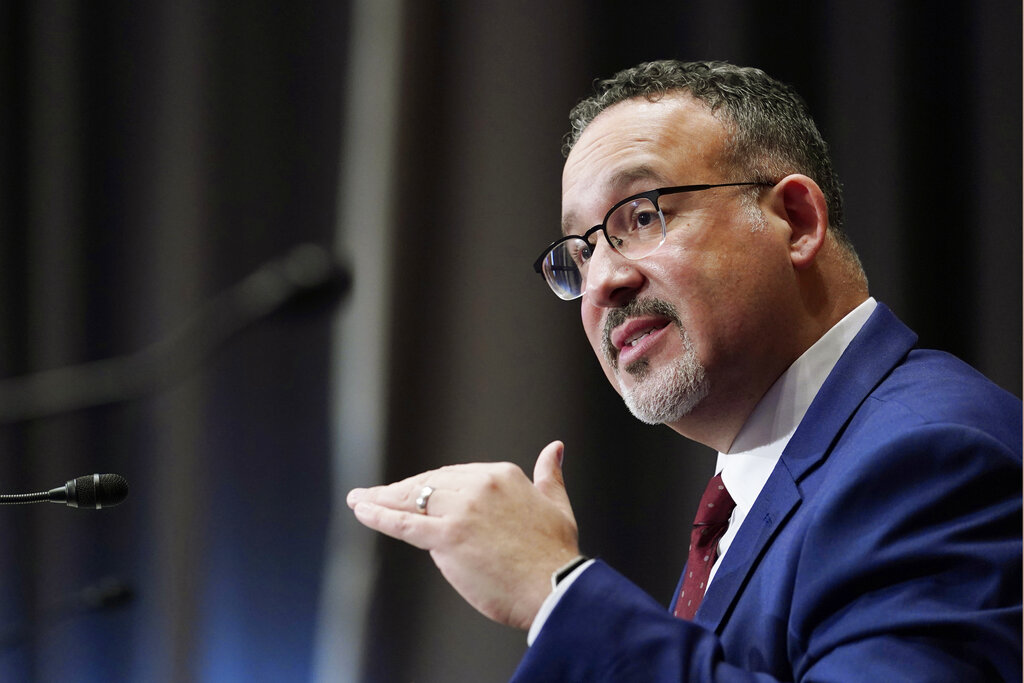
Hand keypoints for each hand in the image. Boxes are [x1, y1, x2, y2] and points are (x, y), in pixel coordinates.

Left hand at [347, 440, 579, 629]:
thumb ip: (549, 475)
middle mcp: (478, 486)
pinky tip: (362, 510)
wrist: (555, 588)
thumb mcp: (556, 504)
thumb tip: (555, 448)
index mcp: (501, 475)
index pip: (452, 475)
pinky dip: (379, 515)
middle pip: (428, 485)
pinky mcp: (448, 537)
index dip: (428, 486)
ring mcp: (461, 511)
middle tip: (375, 495)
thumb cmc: (556, 554)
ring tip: (360, 499)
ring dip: (381, 499)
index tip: (413, 492)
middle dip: (400, 492)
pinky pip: (404, 524)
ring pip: (412, 501)